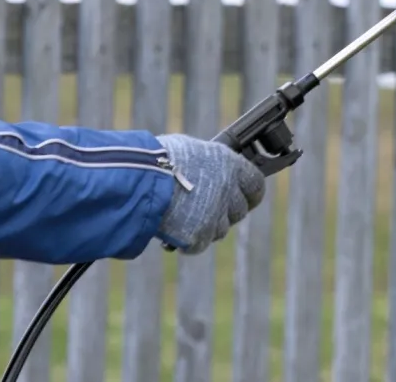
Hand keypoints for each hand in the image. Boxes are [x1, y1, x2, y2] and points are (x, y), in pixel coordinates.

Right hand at [155, 133, 265, 253]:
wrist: (138, 178)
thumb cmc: (158, 158)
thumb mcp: (191, 151)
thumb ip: (208, 164)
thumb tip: (209, 168)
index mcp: (230, 165)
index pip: (256, 185)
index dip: (250, 194)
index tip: (245, 198)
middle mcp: (228, 190)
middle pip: (239, 211)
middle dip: (225, 213)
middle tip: (207, 210)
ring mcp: (215, 214)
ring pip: (220, 230)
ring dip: (207, 227)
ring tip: (185, 219)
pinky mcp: (198, 235)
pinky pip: (198, 244)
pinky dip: (187, 242)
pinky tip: (174, 232)